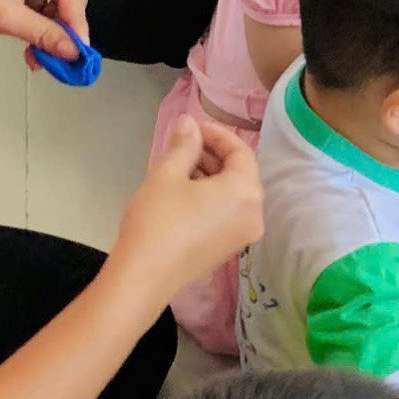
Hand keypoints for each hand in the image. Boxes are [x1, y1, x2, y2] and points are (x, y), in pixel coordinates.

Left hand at [0, 0, 89, 65]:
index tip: (79, 49)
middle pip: (67, 0)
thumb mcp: (2, 16)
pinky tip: (34, 54)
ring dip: (52, 38)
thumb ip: (42, 34)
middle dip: (66, 30)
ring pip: (56, 12)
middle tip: (67, 57)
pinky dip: (40, 37)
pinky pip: (41, 18)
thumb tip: (71, 50)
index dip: (76, 22)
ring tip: (46, 59)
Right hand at [109, 114, 263, 300]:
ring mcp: (242, 236)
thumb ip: (183, 145)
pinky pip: (226, 214)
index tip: (192, 127)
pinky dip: (210, 198)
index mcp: (247, 192)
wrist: (145, 276)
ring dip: (209, 176)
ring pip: (232, 195)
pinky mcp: (227, 251)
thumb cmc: (158, 219)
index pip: (241, 152)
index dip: (217, 135)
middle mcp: (254, 215)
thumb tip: (188, 122)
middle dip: (212, 155)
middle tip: (182, 146)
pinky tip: (182, 193)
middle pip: (240, 174)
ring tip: (177, 167)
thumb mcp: (167, 175)